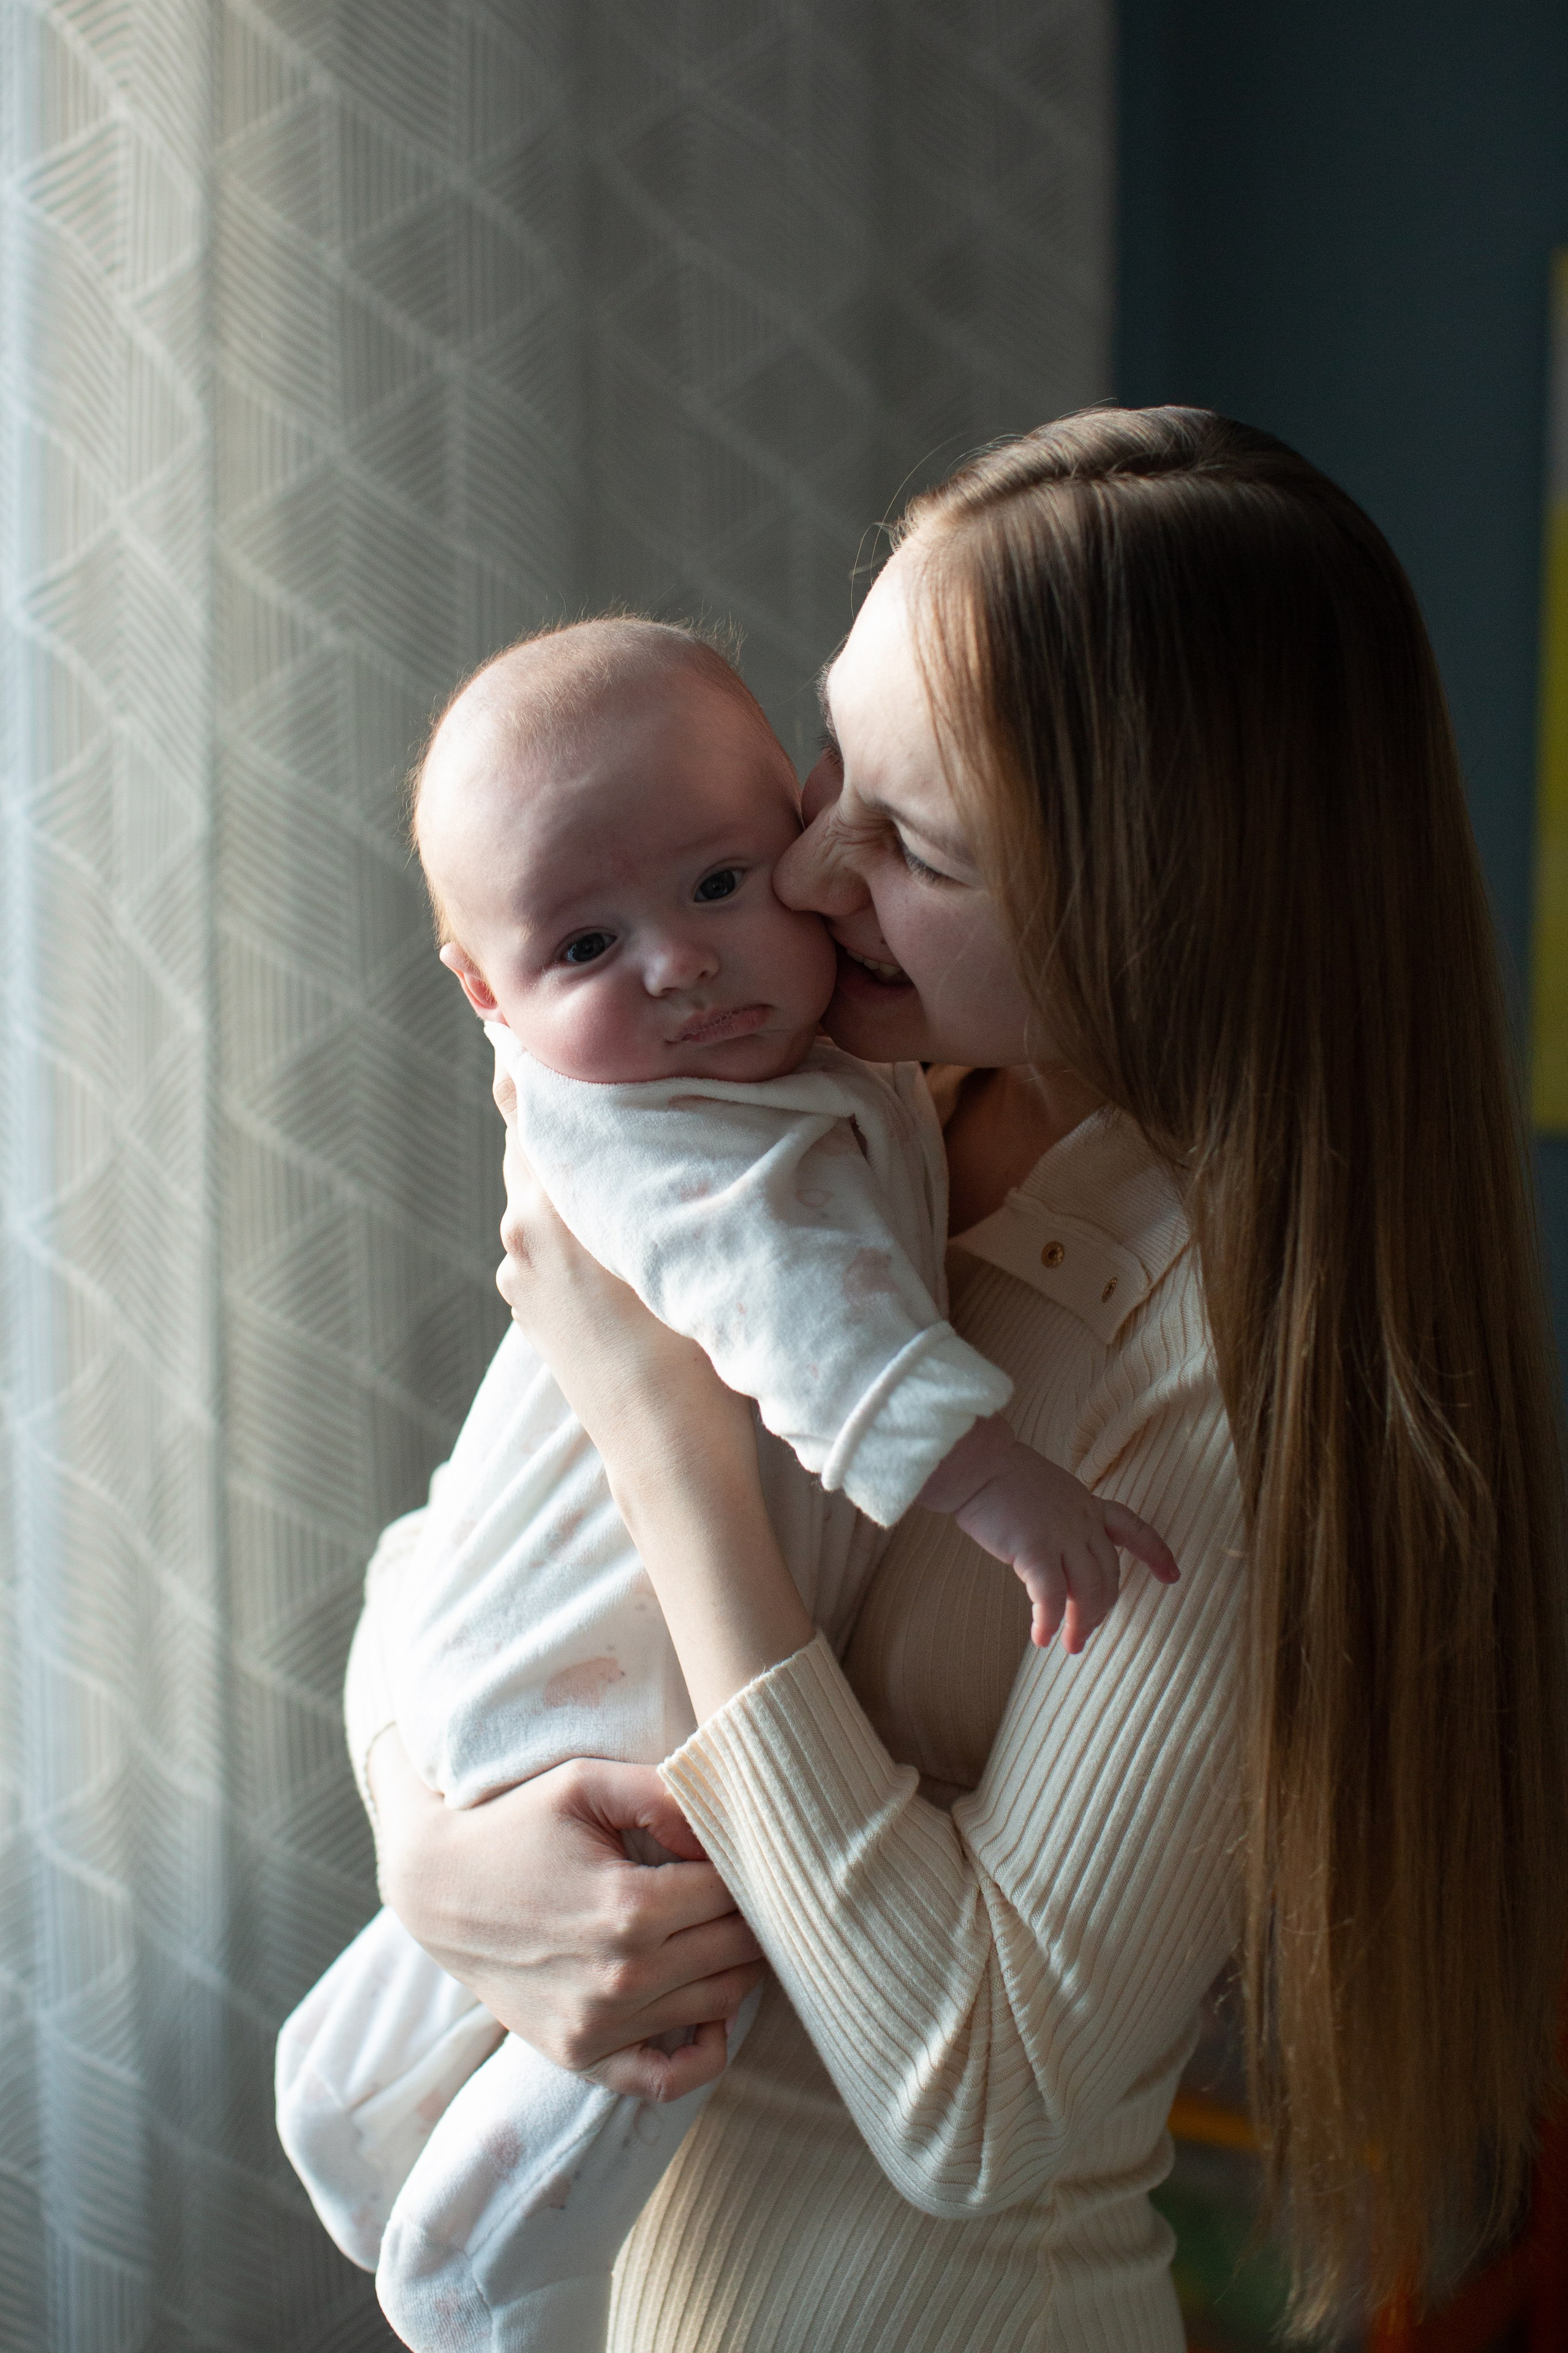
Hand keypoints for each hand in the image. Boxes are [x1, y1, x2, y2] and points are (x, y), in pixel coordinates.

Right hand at [368, 1727, 765, 2100]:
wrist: (438, 1887)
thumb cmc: (516, 1824)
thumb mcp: (585, 1782)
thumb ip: (663, 1795)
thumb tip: (721, 1832)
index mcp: (630, 1908)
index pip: (732, 1891)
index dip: (743, 1864)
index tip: (732, 1847)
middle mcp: (622, 1978)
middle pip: (738, 1949)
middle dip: (750, 1913)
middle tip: (738, 1887)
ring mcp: (602, 2027)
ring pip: (721, 2003)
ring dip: (737, 1965)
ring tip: (722, 1927)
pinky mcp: (582, 2056)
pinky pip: (670, 2081)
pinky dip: (706, 2051)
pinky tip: (706, 2008)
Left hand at [490, 1052, 755, 1483]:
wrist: (666, 1455)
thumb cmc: (687, 1350)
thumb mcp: (665, 1236)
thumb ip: (633, 1162)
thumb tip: (609, 1099)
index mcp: (546, 1203)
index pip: (520, 1095)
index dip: (532, 1054)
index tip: (551, 1020)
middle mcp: (519, 1232)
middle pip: (534, 1140)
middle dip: (571, 1115)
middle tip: (626, 1089)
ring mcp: (520, 1276)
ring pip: (544, 1192)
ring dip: (579, 1172)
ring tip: (635, 1165)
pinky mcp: (531, 1311)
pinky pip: (548, 1240)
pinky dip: (577, 1223)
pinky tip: (625, 1233)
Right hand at [918, 1416, 1177, 1653]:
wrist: (976, 1464)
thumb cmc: (999, 1478)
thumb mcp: (1046, 1493)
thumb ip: (1061, 1522)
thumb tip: (1059, 1560)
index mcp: (1086, 1503)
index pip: (1133, 1528)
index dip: (1156, 1553)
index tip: (1172, 1576)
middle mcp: (1081, 1520)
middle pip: (1108, 1573)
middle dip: (1102, 1608)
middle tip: (1088, 1632)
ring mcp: (1061, 1533)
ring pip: (1087, 1589)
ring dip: (1081, 1623)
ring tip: (1071, 1645)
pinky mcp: (1034, 1548)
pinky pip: (1051, 1596)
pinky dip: (1049, 1621)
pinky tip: (1041, 1638)